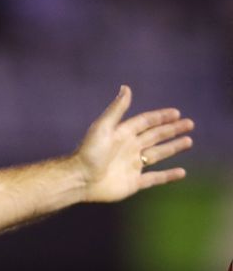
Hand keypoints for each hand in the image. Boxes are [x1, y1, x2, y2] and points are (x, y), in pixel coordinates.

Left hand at [74, 85, 193, 202]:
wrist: (79, 179)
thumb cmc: (89, 152)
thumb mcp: (103, 127)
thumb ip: (117, 109)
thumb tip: (126, 87)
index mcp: (122, 134)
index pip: (146, 122)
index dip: (161, 117)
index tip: (176, 113)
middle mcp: (129, 148)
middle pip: (155, 136)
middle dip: (172, 130)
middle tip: (190, 124)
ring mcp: (132, 166)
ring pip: (158, 155)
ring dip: (173, 148)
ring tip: (189, 141)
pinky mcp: (133, 183)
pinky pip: (155, 178)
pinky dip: (168, 176)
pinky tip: (181, 172)